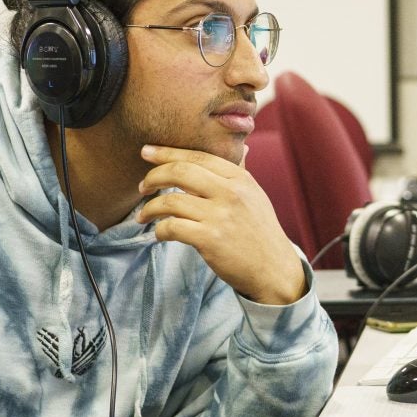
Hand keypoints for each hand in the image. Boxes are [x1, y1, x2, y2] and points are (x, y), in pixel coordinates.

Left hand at [136, 145, 307, 305]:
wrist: (274, 270)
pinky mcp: (210, 240)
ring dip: (150, 207)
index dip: (167, 152)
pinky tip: (159, 233)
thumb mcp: (255, 196)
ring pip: (171, 201)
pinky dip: (159, 230)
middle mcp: (231, 193)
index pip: (197, 156)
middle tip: (142, 186)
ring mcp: (220, 216)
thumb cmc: (260, 232)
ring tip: (143, 215)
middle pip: (180, 172)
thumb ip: (241, 172)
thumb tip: (242, 146)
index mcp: (240, 178)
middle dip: (154, 176)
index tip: (147, 151)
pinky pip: (172, 227)